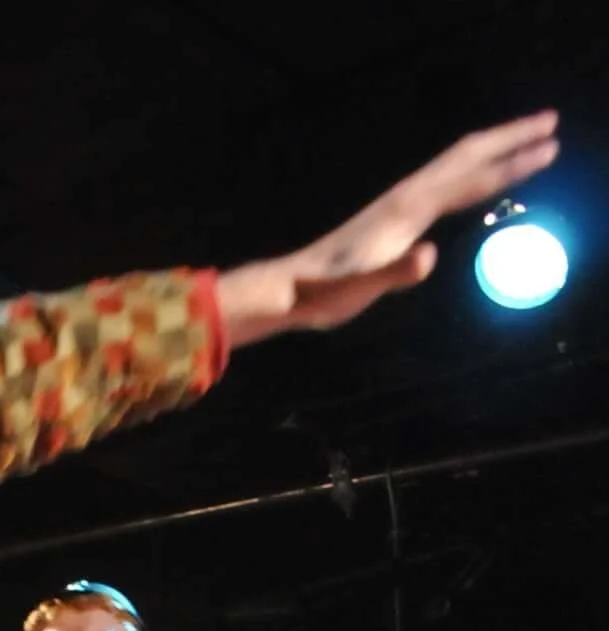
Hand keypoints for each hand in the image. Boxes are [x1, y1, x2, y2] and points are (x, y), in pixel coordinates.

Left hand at [217, 113, 559, 345]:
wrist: (290, 290)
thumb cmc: (324, 295)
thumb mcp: (360, 289)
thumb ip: (396, 272)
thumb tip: (429, 256)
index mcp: (406, 210)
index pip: (470, 179)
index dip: (510, 165)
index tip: (547, 149)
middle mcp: (406, 196)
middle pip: (467, 155)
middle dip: (511, 138)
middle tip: (551, 124)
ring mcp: (400, 203)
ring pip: (456, 164)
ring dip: (495, 148)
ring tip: (529, 138)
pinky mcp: (395, 215)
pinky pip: (445, 182)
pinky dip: (472, 170)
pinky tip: (479, 176)